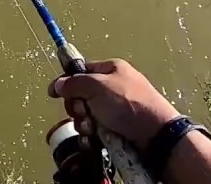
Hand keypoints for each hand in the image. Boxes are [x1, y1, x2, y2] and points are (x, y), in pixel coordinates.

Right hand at [49, 58, 180, 149]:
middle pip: (80, 95)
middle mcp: (112, 88)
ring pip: (86, 115)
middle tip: (83, 113)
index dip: (67, 82)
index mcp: (111, 70)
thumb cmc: (128, 104)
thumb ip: (74, 83)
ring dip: (83, 123)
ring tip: (92, 128)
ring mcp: (115, 109)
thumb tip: (57, 84)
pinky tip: (94, 139)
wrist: (156, 134)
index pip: (81, 71)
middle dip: (76, 107)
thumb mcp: (97, 87)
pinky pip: (95, 130)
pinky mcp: (117, 128)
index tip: (55, 93)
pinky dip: (91, 136)